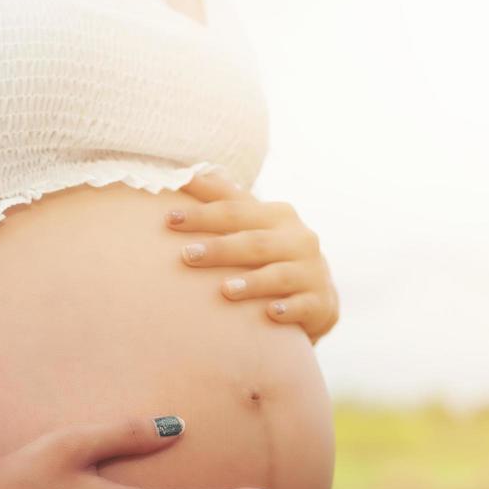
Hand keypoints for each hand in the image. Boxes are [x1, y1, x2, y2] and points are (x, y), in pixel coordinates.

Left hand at [164, 167, 340, 342]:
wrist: (316, 296)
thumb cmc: (273, 255)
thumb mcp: (254, 225)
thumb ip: (225, 200)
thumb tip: (184, 174)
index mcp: (277, 216)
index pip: (235, 210)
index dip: (203, 214)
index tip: (169, 219)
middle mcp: (297, 239)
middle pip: (254, 241)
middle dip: (220, 248)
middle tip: (186, 256)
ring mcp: (311, 271)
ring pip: (279, 274)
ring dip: (252, 282)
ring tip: (225, 290)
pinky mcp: (319, 302)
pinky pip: (303, 306)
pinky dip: (287, 309)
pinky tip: (270, 313)